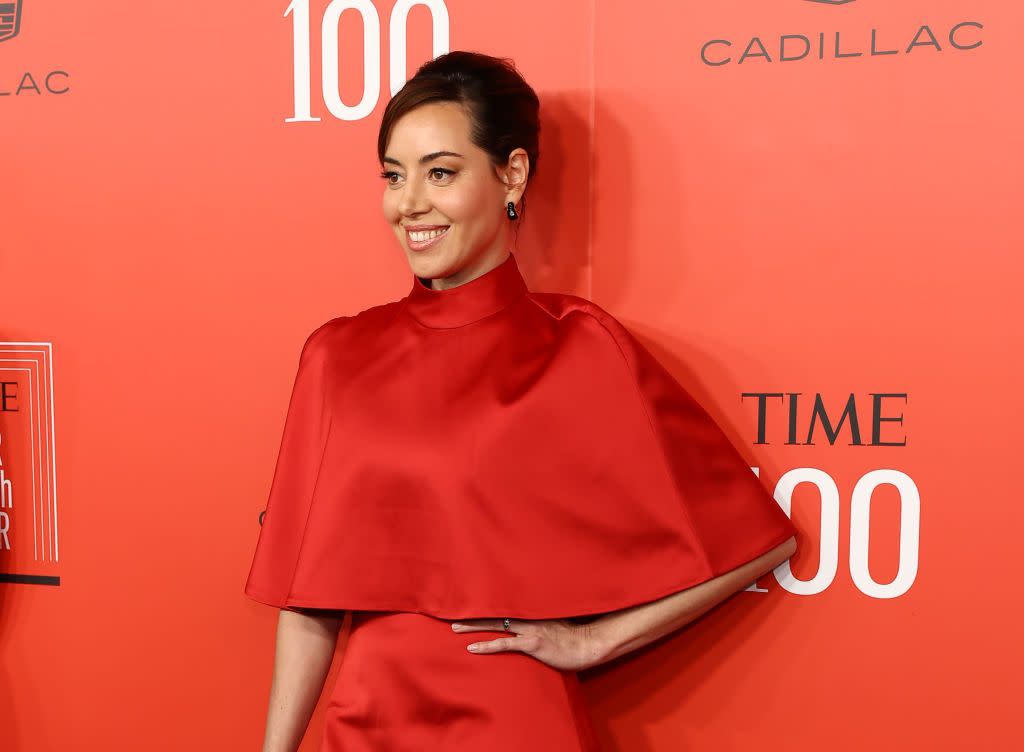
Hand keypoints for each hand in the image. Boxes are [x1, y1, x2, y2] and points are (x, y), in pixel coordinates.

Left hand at [450, 617, 604, 671]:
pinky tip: (472, 648)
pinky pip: (505, 644)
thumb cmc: (574, 636)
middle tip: (452, 614)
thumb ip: (540, 621)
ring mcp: (530, 629)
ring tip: (455, 629)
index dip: (486, 605)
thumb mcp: (555, 623)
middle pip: (494, 612)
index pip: (504, 606)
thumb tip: (528, 624)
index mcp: (533, 611)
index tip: (469, 604)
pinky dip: (487, 646)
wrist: (590, 644)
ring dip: (473, 627)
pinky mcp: (532, 644)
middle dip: (473, 613)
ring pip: (495, 624)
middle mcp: (529, 617)